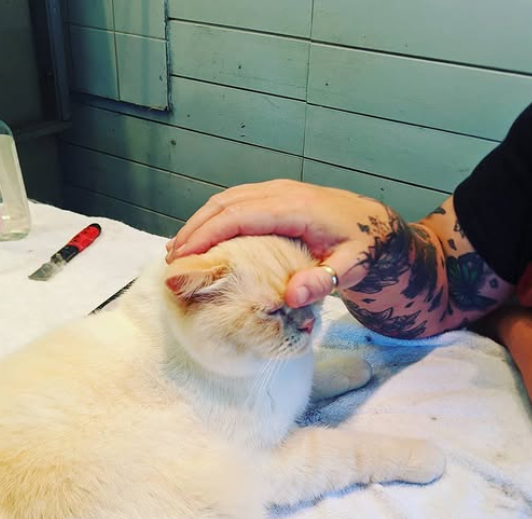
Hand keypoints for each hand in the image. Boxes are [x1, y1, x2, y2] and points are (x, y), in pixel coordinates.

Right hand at [165, 180, 393, 306]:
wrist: (376, 226)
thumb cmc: (363, 248)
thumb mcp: (351, 268)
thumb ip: (322, 281)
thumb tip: (290, 296)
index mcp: (295, 208)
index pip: (239, 216)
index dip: (208, 235)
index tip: (184, 257)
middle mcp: (281, 193)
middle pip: (225, 205)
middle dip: (194, 230)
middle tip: (172, 260)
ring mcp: (276, 192)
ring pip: (227, 201)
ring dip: (200, 223)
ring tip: (178, 251)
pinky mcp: (274, 197)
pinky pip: (236, 203)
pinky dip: (213, 219)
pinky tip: (202, 238)